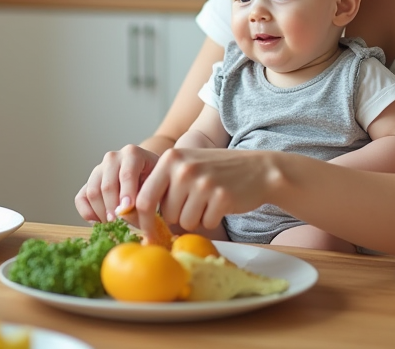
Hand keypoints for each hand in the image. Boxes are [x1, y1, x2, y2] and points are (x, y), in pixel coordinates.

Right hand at [75, 144, 160, 222]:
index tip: (128, 209)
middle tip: (120, 224)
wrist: (146, 172)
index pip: (127, 174)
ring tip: (113, 225)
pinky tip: (101, 222)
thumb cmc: (154, 181)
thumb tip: (136, 218)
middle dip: (113, 208)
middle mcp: (113, 158)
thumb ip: (148, 196)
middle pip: (107, 185)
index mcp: (133, 154)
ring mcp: (98, 169)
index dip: (127, 193)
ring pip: (92, 192)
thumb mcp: (158, 184)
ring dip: (101, 213)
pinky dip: (88, 213)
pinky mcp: (88, 182)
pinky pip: (80, 199)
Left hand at [135, 147, 280, 239]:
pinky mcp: (221, 196)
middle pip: (166, 214)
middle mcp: (183, 168)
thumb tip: (136, 217)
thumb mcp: (186, 167)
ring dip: (196, 218)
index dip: (143, 222)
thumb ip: (162, 185)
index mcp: (169, 159)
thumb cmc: (216, 171)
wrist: (258, 169)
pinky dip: (212, 219)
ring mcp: (203, 182)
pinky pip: (205, 223)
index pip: (143, 199)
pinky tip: (221, 203)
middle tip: (195, 203)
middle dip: (178, 217)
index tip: (147, 234)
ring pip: (185, 222)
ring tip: (209, 200)